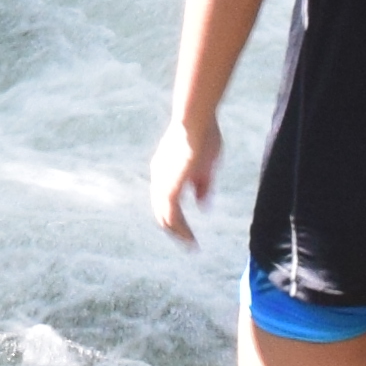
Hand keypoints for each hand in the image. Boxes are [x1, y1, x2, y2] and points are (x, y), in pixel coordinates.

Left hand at [150, 114, 220, 243]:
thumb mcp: (206, 165)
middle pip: (161, 211)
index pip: (165, 199)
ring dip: (178, 232)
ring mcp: (162, 183)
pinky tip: (191, 238)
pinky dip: (181, 230)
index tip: (188, 226)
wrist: (195, 121)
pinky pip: (172, 216)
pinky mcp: (169, 188)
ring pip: (165, 217)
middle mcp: (159, 177)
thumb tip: (202, 205)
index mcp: (165, 170)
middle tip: (189, 242)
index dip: (176, 214)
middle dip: (175, 228)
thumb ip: (202, 186)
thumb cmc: (203, 135)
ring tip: (191, 244)